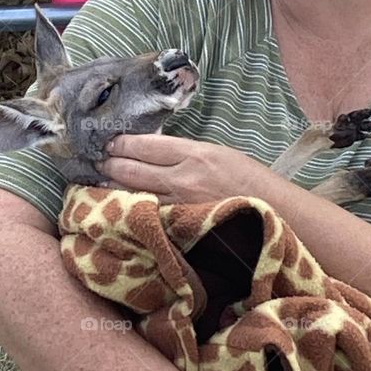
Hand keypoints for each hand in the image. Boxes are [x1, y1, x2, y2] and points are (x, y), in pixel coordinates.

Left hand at [97, 133, 270, 203]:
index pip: (145, 145)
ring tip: (98, 182)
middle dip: (110, 164)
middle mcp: (183, 177)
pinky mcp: (179, 227)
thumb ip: (186, 153)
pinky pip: (147, 215)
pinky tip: (118, 208)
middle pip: (132, 168)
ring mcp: (179, 205)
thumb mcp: (219, 154)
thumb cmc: (250, 181)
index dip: (121, 143)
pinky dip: (130, 209)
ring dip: (113, 188)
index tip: (108, 142)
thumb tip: (154, 152)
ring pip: (134, 194)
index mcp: (194, 153)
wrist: (275, 213)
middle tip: (96, 161)